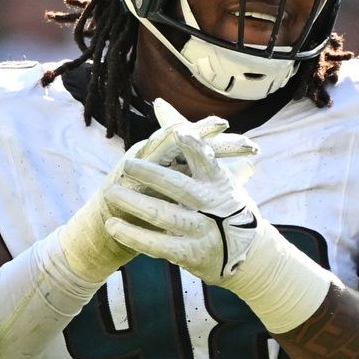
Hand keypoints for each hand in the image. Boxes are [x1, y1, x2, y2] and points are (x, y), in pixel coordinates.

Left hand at [56, 100, 257, 282]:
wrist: (248, 253)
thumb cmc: (224, 204)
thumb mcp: (215, 173)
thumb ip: (183, 141)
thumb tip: (159, 105)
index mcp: (218, 182)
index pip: (208, 161)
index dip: (196, 148)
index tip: (181, 134)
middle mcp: (211, 205)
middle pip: (180, 187)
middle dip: (153, 175)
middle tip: (127, 165)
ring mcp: (201, 230)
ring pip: (164, 215)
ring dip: (136, 205)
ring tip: (110, 193)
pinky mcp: (190, 253)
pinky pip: (157, 244)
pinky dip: (134, 236)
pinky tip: (113, 227)